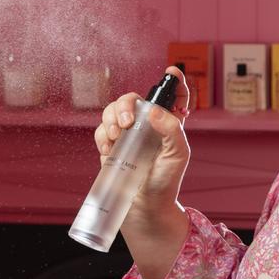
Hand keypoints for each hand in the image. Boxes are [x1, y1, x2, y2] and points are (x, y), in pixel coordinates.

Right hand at [94, 65, 191, 216]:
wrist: (144, 208)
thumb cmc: (166, 182)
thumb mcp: (178, 154)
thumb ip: (172, 130)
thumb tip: (155, 111)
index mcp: (170, 124)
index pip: (174, 96)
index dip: (174, 81)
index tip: (171, 71)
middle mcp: (148, 126)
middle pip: (132, 99)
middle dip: (125, 104)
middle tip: (127, 124)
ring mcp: (128, 136)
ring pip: (112, 111)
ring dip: (111, 118)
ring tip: (118, 136)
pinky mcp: (111, 147)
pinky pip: (101, 130)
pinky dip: (103, 135)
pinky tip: (110, 149)